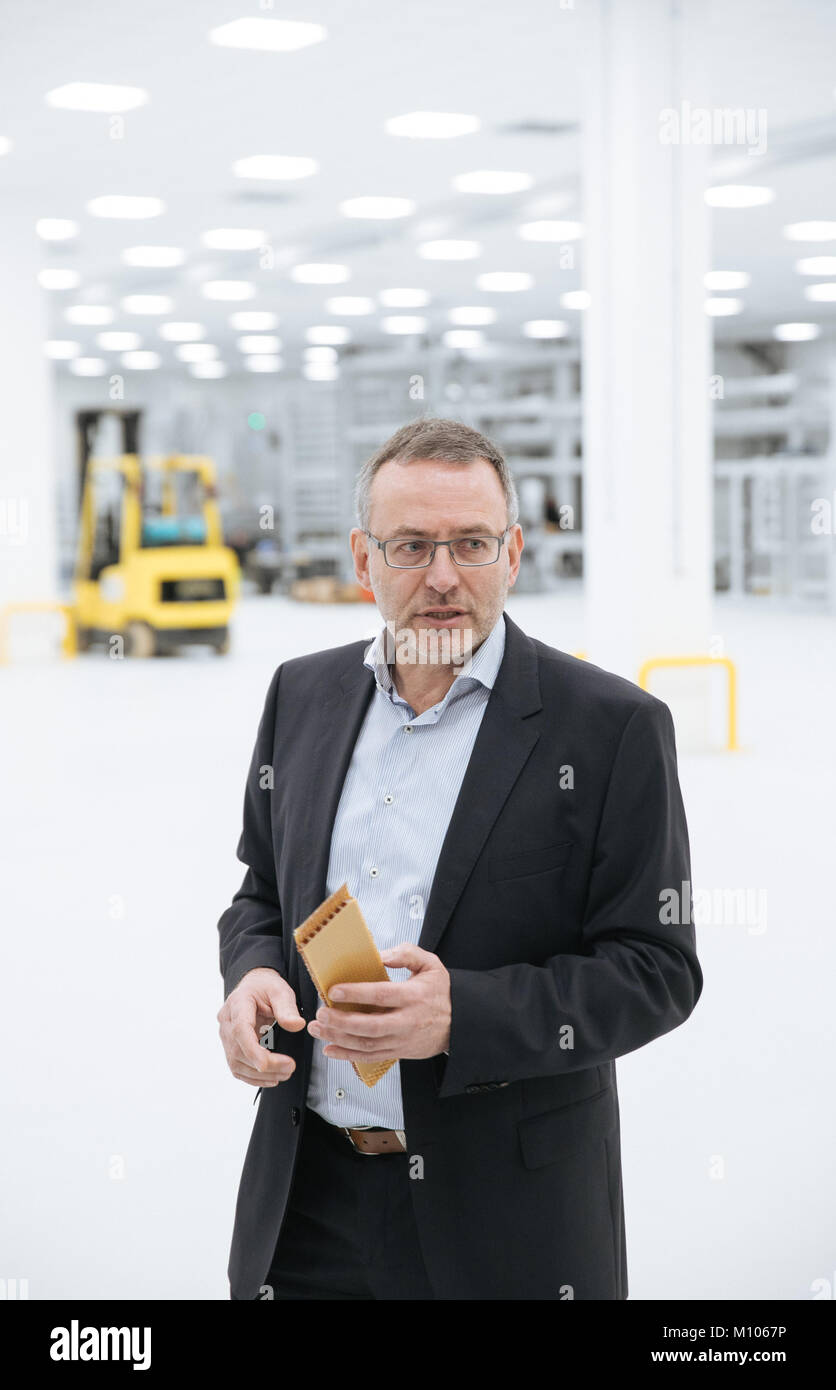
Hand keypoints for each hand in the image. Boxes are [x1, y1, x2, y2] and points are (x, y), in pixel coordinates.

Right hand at [217, 966, 305, 1087]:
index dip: (251, 1050)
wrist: (254, 986)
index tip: (266, 1064)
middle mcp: (227, 1021)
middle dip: (264, 1065)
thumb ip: (287, 1008)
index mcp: (238, 1004)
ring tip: (284, 1074)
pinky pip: (237, 1066)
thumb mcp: (280, 991)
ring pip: (236, 1063)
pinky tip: (271, 1078)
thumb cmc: (265, 987)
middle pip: (238, 1050)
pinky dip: (253, 1077)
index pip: (240, 1030)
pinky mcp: (230, 1046)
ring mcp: (226, 1035)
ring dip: (260, 1075)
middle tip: (289, 1068)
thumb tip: (296, 1025)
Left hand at [307, 944, 450, 1062]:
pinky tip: (331, 1049)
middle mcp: (407, 1021)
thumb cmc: (441, 993)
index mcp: (413, 996)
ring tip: (318, 1029)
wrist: (459, 1022)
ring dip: (339, 1039)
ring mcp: (402, 1040)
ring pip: (366, 1044)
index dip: (356, 993)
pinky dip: (348, 1056)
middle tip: (321, 1013)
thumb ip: (406, 954)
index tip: (334, 991)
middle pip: (370, 1026)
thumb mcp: (431, 965)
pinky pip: (370, 1057)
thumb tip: (381, 955)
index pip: (381, 995)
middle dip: (341, 1021)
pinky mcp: (399, 1052)